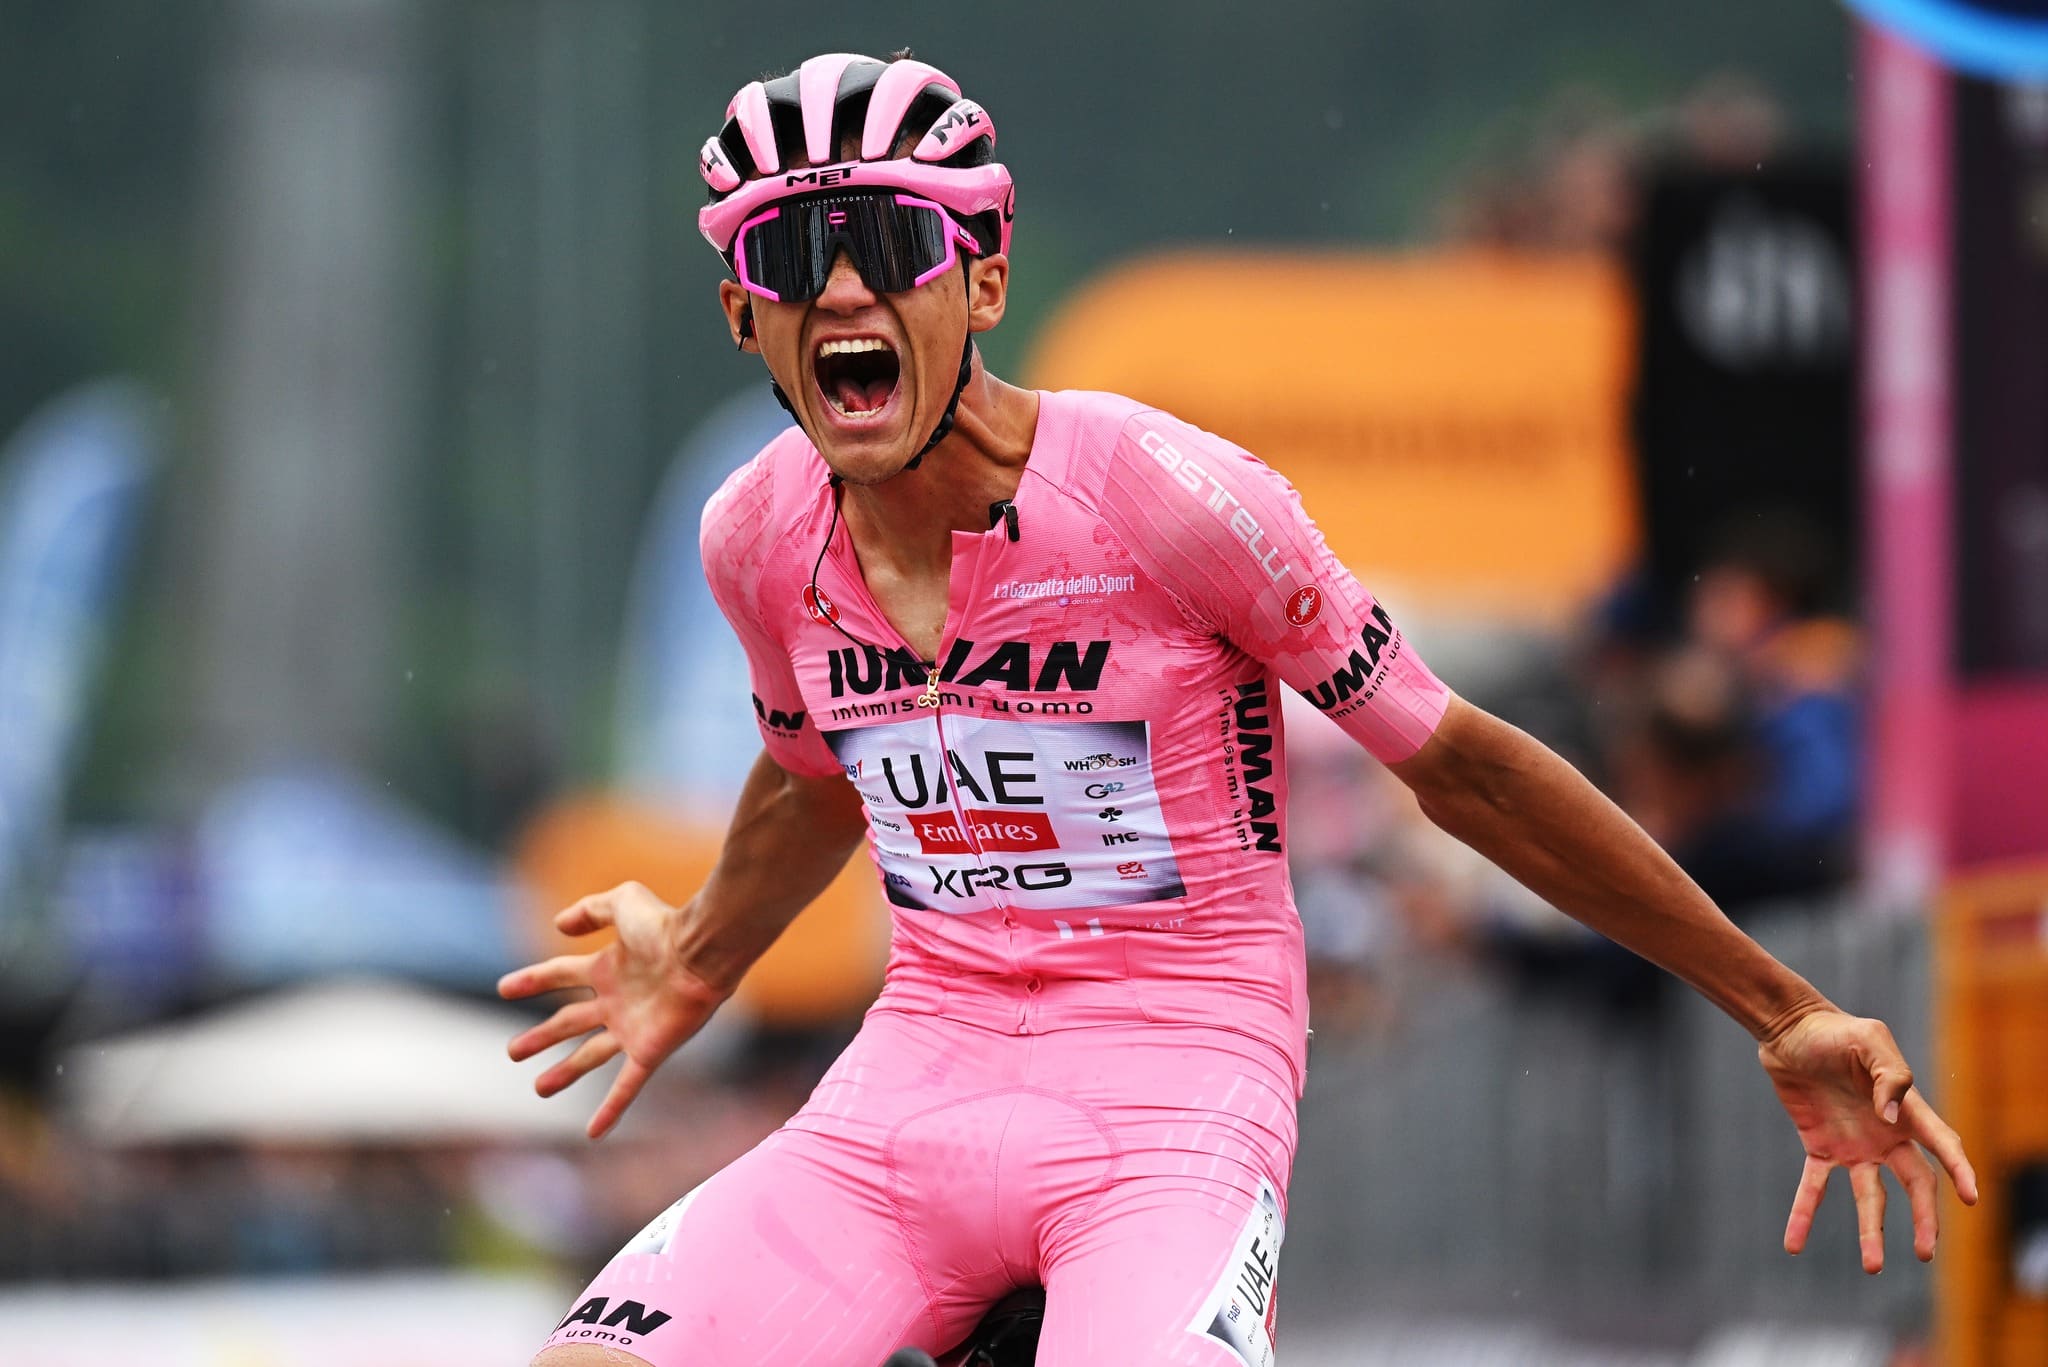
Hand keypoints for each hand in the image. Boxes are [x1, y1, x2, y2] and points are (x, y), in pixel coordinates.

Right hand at [498, 881, 726, 1139]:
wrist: (702, 952)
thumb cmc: (666, 925)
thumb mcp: (623, 902)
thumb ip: (591, 909)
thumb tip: (560, 925)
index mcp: (609, 968)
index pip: (561, 975)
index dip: (532, 981)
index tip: (504, 989)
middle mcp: (617, 1001)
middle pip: (569, 1022)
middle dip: (541, 1037)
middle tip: (514, 1050)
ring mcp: (632, 1029)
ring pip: (589, 1056)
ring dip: (564, 1073)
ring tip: (539, 1088)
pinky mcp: (649, 1052)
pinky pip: (626, 1086)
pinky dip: (610, 1109)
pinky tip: (594, 1132)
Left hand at [1758, 1008, 1978, 1272]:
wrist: (1789, 1030)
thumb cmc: (1836, 1031)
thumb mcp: (1868, 1041)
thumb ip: (1889, 1076)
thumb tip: (1890, 1117)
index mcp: (1908, 1110)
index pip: (1942, 1145)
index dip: (1959, 1170)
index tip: (1971, 1198)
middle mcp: (1887, 1135)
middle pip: (1915, 1184)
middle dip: (1923, 1220)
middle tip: (1924, 1253)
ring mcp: (1855, 1145)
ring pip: (1870, 1198)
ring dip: (1871, 1232)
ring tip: (1873, 1268)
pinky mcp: (1820, 1148)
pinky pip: (1814, 1188)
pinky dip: (1804, 1215)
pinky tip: (1794, 1244)